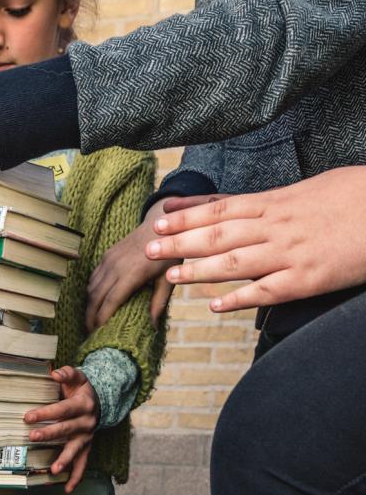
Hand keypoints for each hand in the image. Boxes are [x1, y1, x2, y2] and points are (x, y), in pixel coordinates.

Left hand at [24, 366, 97, 492]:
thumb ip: (66, 374)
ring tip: (53, 470)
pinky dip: (76, 478)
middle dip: (49, 435)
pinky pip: (83, 465)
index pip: (63, 409)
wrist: (102, 401)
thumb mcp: (78, 377)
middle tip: (32, 438)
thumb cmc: (82, 389)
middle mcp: (86, 423)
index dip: (46, 413)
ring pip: (76, 450)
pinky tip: (66, 489)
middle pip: (66, 430)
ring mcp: (87, 438)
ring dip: (65, 461)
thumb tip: (53, 374)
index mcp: (83, 405)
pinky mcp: (86, 448)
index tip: (28, 417)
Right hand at [86, 214, 177, 331]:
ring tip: (91, 321)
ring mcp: (109, 260)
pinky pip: (93, 278)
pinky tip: (94, 302)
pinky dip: (91, 292)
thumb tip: (152, 326)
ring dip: (89, 306)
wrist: (160, 226)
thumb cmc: (168, 255)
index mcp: (132, 274)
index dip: (102, 318)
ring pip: (91, 288)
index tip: (98, 332)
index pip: (110, 301)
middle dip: (90, 317)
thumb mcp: (168, 279)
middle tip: (90, 333)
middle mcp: (116, 267)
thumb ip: (158, 303)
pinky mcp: (106, 256)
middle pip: (95, 297)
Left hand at [145, 170, 365, 311]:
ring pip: (235, 263)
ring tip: (169, 276)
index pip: (222, 207)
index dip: (188, 215)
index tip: (160, 218)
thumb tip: (256, 207)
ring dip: (199, 270)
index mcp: (278, 202)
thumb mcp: (313, 189)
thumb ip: (280, 203)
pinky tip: (214, 306)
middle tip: (149, 248)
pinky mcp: (308, 279)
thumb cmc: (357, 197)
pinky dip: (239, 299)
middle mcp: (278, 227)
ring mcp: (291, 254)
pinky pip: (266, 291)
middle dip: (180, 241)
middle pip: (219, 234)